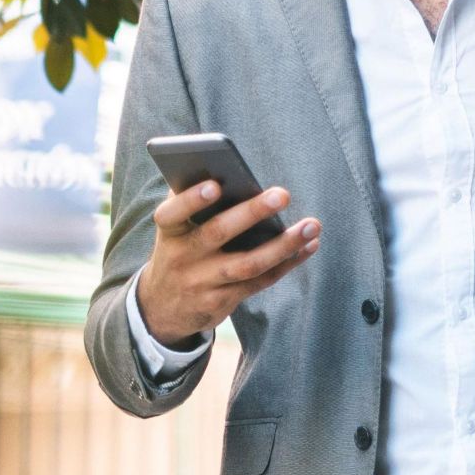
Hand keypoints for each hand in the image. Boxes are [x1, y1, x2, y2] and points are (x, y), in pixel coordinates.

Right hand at [134, 179, 320, 347]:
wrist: (163, 307)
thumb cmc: (179, 250)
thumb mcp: (174, 229)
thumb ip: (190, 201)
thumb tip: (220, 167)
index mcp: (169, 231)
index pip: (173, 213)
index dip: (191, 200)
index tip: (215, 185)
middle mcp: (183, 257)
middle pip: (219, 233)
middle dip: (251, 213)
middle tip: (282, 194)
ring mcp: (202, 282)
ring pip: (248, 263)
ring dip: (283, 245)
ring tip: (311, 225)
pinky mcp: (222, 301)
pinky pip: (260, 281)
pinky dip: (287, 263)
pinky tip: (308, 246)